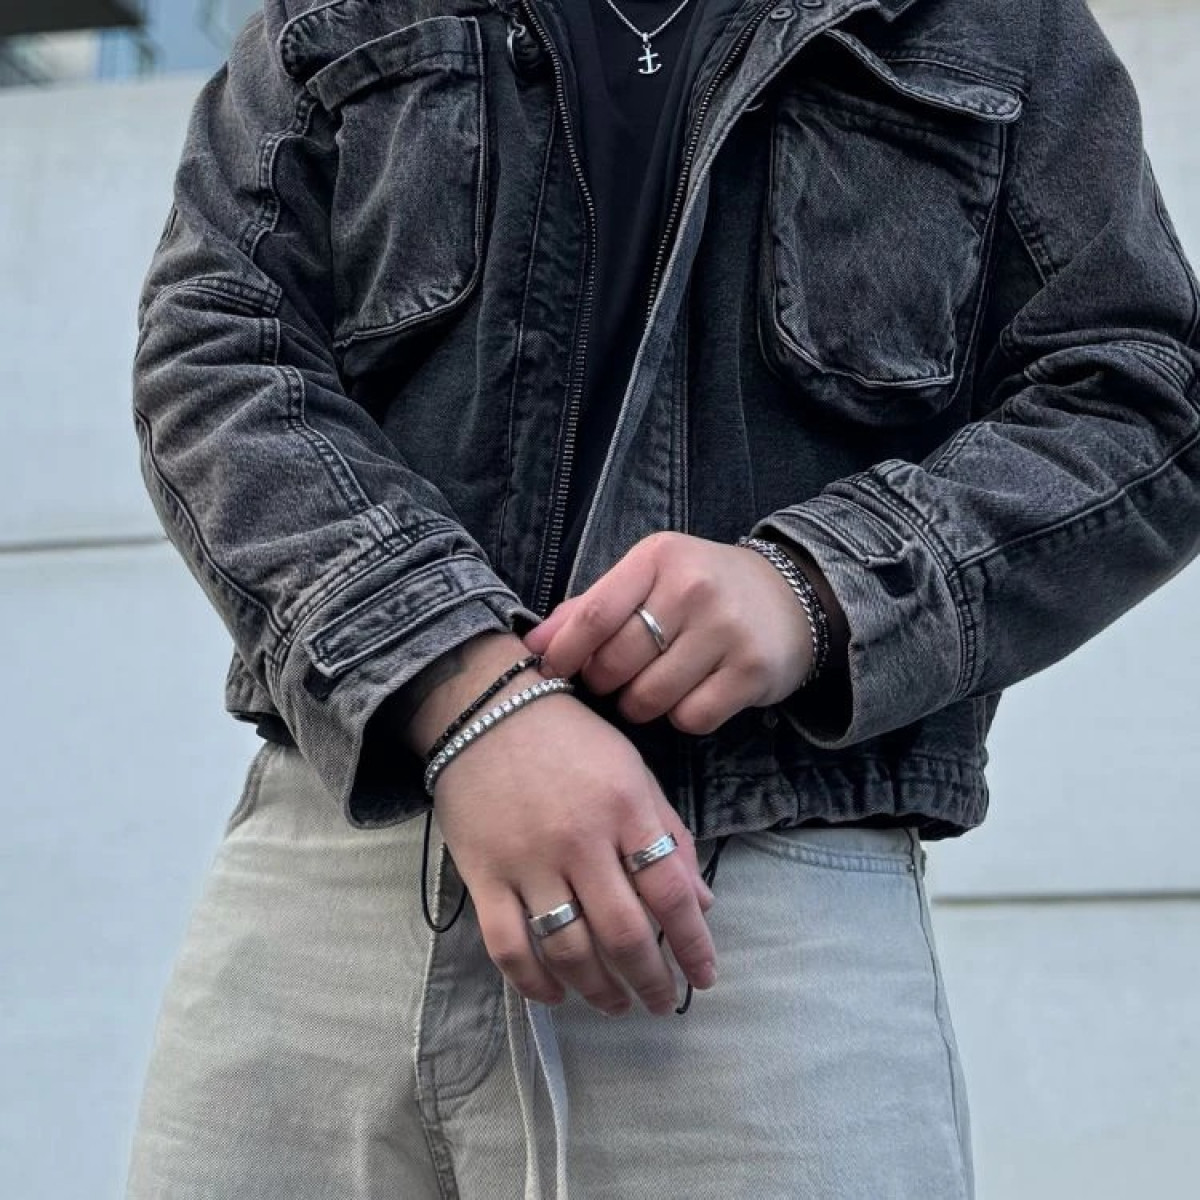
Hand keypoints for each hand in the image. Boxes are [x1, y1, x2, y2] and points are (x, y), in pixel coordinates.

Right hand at [402, 631, 716, 1016]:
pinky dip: (533, 982)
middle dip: (651, 980)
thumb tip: (702, 905)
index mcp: (625, 808)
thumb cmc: (571, 740)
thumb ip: (669, 834)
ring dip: (599, 990)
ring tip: (615, 1004)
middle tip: (662, 1003)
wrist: (486, 708)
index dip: (693, 944)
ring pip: (569, 949)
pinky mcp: (483, 875)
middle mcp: (580, 839)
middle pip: (624, 932)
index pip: (670, 891)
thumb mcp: (633, 772)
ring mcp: (528, 860)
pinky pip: (509, 946)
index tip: (704, 977)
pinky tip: (555, 995)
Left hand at [523, 531, 815, 733]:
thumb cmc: (704, 589)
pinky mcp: (752, 671)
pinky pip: (691, 718)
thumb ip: (592, 607)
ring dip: (640, 704)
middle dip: (605, 682)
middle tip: (616, 678)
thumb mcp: (650, 577)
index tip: (550, 671)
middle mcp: (694, 588)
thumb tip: (533, 644)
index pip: (594, 615)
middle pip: (616, 663)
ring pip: (649, 698)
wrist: (793, 596)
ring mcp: (727, 630)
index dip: (564, 653)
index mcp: (658, 558)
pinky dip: (682, 716)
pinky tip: (692, 693)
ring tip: (654, 686)